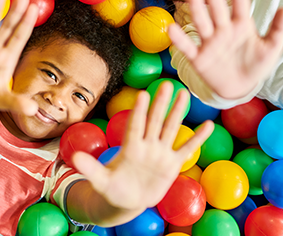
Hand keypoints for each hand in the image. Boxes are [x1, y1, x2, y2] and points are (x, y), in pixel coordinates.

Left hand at [72, 82, 212, 211]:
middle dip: (161, 104)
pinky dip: (198, 138)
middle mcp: (146, 145)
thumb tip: (73, 157)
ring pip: (171, 129)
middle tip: (167, 84)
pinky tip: (209, 125)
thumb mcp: (100, 180)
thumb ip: (90, 168)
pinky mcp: (171, 164)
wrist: (127, 200)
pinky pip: (187, 149)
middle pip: (155, 121)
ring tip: (185, 94)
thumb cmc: (112, 188)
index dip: (139, 111)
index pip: (135, 125)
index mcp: (130, 147)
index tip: (143, 94)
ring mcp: (160, 153)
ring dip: (178, 112)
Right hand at [169, 0, 282, 100]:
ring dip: (198, 10)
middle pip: (218, 8)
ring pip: (203, 23)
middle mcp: (223, 29)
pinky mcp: (199, 58)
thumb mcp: (271, 48)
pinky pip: (188, 47)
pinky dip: (179, 39)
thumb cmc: (256, 64)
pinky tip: (172, 28)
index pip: (241, 2)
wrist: (241, 88)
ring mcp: (210, 42)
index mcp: (241, 25)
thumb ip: (278, 30)